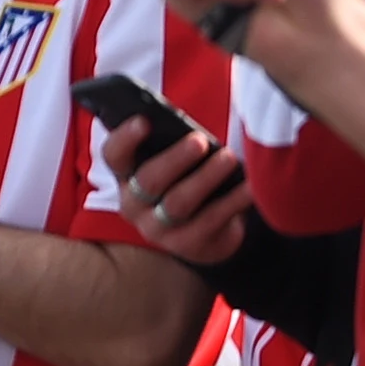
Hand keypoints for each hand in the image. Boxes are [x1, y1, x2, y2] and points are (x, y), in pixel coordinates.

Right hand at [110, 119, 255, 261]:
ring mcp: (158, 228)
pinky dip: (233, 200)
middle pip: (148, 181)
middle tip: (199, 141)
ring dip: (205, 178)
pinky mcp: (187, 245)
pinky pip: (210, 221)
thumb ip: (175, 146)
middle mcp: (135, 205)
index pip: (114, 156)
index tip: (144, 120)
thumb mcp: (177, 166)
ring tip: (229, 159)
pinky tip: (250, 186)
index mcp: (128, 177)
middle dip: (174, 159)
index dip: (125, 138)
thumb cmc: (191, 183)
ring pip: (177, 203)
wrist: (207, 234)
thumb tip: (195, 129)